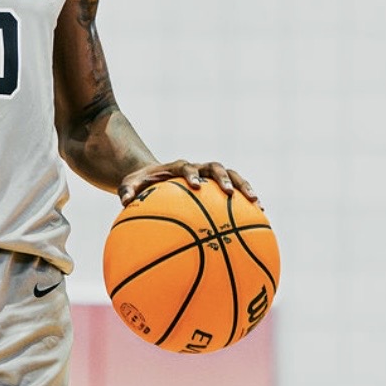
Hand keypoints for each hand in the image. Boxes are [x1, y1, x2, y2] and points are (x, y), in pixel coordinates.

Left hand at [118, 158, 258, 208]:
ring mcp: (211, 176)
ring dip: (245, 188)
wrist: (155, 177)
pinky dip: (248, 201)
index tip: (195, 186)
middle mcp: (198, 169)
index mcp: (178, 167)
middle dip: (225, 179)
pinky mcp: (219, 186)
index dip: (192, 175)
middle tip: (229, 194)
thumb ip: (128, 191)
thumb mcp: (130, 185)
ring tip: (257, 205)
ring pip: (233, 177)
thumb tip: (124, 202)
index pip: (187, 168)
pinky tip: (260, 218)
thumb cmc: (142, 184)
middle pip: (216, 168)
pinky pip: (237, 192)